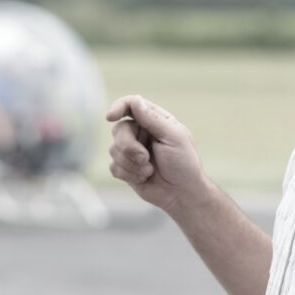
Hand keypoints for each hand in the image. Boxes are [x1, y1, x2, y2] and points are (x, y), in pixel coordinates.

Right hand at [106, 95, 207, 213]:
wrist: (182, 194)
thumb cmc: (184, 163)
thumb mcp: (173, 138)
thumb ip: (153, 119)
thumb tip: (135, 100)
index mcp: (154, 120)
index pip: (131, 104)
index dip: (118, 107)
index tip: (110, 116)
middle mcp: (141, 132)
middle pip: (119, 129)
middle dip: (129, 146)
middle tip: (144, 158)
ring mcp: (131, 150)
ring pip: (113, 149)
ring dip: (131, 164)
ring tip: (150, 170)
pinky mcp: (125, 167)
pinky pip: (113, 166)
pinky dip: (129, 174)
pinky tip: (144, 177)